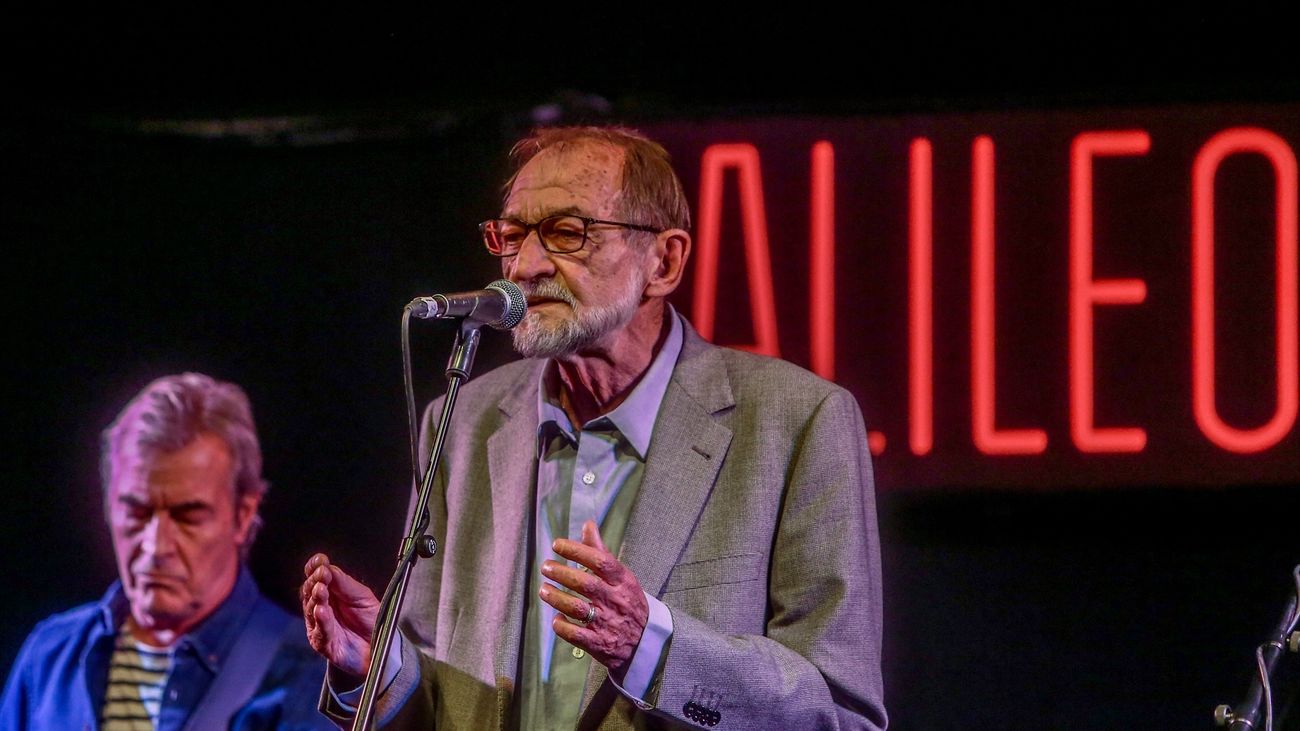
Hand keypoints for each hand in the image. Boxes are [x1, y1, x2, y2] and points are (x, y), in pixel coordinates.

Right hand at [301, 553, 379, 677]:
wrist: (381, 647)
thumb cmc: (370, 619)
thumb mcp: (362, 596)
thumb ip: (345, 584)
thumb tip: (328, 567)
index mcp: (330, 593)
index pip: (316, 578)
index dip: (315, 568)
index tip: (320, 560)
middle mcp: (320, 608)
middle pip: (310, 592)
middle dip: (314, 581)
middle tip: (321, 574)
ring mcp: (320, 626)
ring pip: (312, 610)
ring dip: (316, 599)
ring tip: (321, 589)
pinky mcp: (324, 644)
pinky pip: (320, 631)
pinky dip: (321, 621)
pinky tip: (321, 611)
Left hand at [539, 520, 648, 673]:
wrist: (646, 642)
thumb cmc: (628, 602)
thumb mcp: (621, 576)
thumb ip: (601, 552)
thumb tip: (588, 525)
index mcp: (623, 582)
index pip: (600, 561)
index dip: (577, 550)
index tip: (557, 545)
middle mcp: (615, 600)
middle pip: (585, 583)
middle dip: (561, 573)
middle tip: (545, 566)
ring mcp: (607, 623)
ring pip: (576, 608)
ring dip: (556, 597)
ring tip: (543, 590)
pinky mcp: (599, 643)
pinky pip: (575, 634)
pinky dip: (562, 626)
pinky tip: (556, 618)